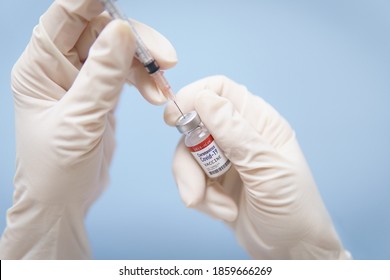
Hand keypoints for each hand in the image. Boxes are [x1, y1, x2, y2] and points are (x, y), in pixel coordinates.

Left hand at [0, 0, 175, 258]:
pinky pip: (127, 74)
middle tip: (162, 58)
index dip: (93, 2)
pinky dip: (145, 80)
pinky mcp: (102, 95)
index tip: (123, 8)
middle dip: (135, 41)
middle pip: (100, 30)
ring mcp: (83, 80)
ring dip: (144, 65)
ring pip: (119, 51)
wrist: (63, 202)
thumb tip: (122, 31)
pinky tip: (156, 94)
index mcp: (40, 66)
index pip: (66, 15)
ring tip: (161, 88)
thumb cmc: (56, 168)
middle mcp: (60, 67)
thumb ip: (102, 75)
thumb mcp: (80, 120)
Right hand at [164, 76, 349, 258]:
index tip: (174, 119)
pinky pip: (190, 178)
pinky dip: (201, 197)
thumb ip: (236, 135)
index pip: (220, 90)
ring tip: (220, 207)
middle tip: (197, 184)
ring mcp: (224, 158)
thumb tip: (204, 99)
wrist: (291, 249)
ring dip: (194, 184)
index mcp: (259, 122)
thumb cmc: (293, 208)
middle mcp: (239, 134)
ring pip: (187, 155)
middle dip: (190, 157)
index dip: (194, 96)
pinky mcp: (212, 180)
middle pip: (194, 125)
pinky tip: (225, 211)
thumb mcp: (267, 170)